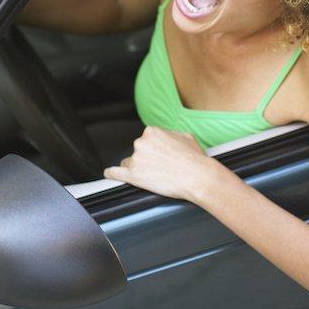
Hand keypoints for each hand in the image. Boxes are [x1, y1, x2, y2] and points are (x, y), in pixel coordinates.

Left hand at [103, 126, 220, 200]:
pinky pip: (115, 173)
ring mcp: (136, 159)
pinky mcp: (133, 175)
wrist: (199, 177)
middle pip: (137, 152)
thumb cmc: (195, 158)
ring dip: (136, 168)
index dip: (153, 151)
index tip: (159, 157)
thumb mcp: (185, 136)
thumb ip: (170, 134)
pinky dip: (111, 174)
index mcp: (152, 131)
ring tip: (151, 176)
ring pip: (128, 163)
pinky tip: (109, 174)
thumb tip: (166, 136)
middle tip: (160, 168)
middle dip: (146, 160)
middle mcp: (141, 142)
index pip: (145, 140)